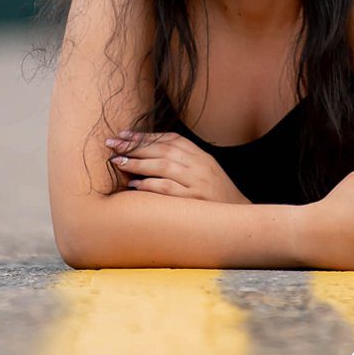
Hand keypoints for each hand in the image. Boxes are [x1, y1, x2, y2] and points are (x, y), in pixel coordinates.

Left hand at [105, 131, 246, 202]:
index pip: (169, 139)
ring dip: (137, 163)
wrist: (241, 220)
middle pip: (162, 150)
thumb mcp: (204, 170)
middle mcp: (199, 165)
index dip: (144, 136)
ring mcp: (198, 183)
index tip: (123, 135)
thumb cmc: (217, 196)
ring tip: (117, 161)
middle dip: (134, 146)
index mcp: (201, 155)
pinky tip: (133, 184)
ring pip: (162, 166)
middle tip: (112, 144)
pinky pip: (168, 189)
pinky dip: (149, 185)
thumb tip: (148, 153)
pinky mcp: (195, 202)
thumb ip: (183, 160)